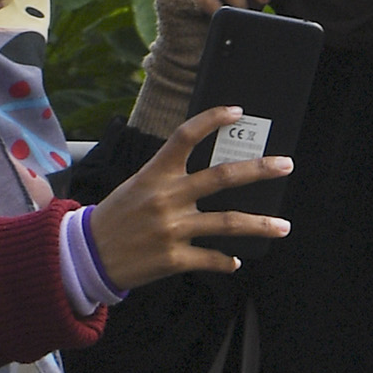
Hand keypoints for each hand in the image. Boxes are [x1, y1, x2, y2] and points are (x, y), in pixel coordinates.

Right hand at [88, 105, 291, 290]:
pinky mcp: (173, 258)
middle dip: (260, 170)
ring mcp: (172, 229)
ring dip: (260, 224)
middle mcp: (167, 198)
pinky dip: (226, 261)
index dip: (211, 120)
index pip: (185, 136)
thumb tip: (209, 169)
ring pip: (227, 223)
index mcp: (156, 174)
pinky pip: (210, 258)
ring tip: (283, 226)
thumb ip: (170, 175)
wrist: (86, 255)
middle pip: (222, 177)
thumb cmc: (117, 217)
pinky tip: (236, 261)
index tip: (237, 112)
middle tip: (286, 165)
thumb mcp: (137, 185)